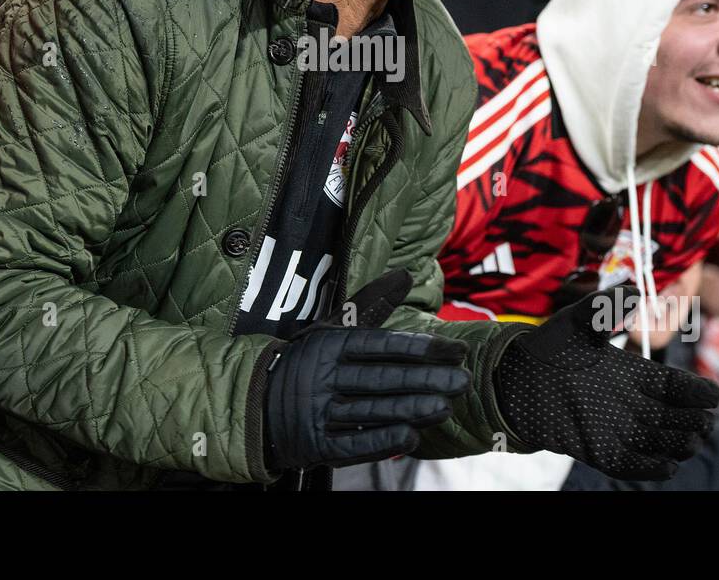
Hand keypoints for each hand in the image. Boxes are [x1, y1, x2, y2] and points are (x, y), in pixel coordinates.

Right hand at [262, 270, 469, 472]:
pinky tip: (410, 436)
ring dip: (410, 410)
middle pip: (380, 379)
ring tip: (445, 406)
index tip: (455, 350)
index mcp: (331, 346)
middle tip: (462, 380)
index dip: (420, 348)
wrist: (256, 402)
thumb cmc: (306, 361)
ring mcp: (318, 412)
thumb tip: (406, 274)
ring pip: (370, 410)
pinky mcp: (315, 443)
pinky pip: (351, 443)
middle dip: (424, 380)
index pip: (381, 345)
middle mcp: (324, 377)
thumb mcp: (332, 329)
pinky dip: (381, 441)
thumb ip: (371, 305)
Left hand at [495, 286, 718, 479]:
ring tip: (688, 442)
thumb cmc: (548, 345)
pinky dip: (650, 468)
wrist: (512, 376)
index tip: (711, 395)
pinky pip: (630, 464)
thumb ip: (605, 305)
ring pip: (660, 443)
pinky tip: (666, 466)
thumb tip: (636, 291)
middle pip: (676, 418)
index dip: (696, 392)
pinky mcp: (596, 449)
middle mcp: (632, 403)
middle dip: (694, 422)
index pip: (677, 387)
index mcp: (635, 374)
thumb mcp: (578, 320)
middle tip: (701, 423)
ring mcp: (616, 428)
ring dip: (678, 445)